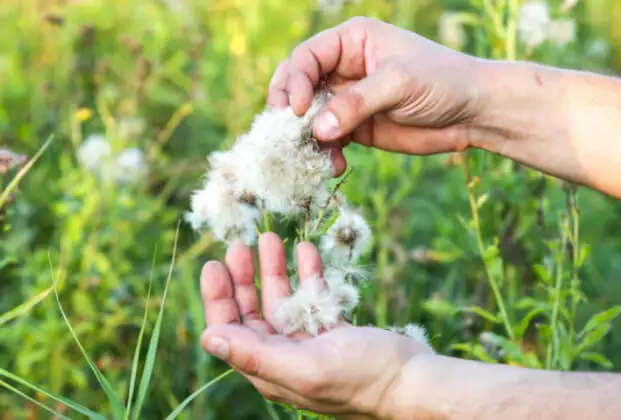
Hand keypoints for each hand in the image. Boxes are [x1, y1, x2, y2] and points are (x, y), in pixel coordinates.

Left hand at [199, 232, 433, 417]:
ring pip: (282, 301)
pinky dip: (307, 274)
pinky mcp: (336, 333)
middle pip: (252, 313)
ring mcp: (311, 345)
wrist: (413, 383)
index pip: (230, 331)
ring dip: (274, 270)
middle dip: (244, 279)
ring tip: (269, 238)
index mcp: (270, 371)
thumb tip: (207, 337)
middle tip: (240, 244)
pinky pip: (313, 298)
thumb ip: (254, 353)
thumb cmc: (362, 378)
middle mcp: (285, 358)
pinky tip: (305, 250)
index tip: (213, 264)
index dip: (218, 299)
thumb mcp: (305, 366)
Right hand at [268, 17, 489, 173]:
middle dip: (289, 110)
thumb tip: (318, 129)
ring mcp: (347, 98)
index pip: (306, 57)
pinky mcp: (356, 127)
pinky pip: (326, 140)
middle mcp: (343, 67)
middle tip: (288, 133)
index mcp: (351, 40)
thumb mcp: (399, 83)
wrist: (474, 112)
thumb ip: (357, 103)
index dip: (294, 81)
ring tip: (317, 156)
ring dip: (305, 138)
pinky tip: (334, 165)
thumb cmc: (443, 81)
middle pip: (297, 84)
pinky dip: (323, 153)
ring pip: (307, 117)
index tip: (297, 110)